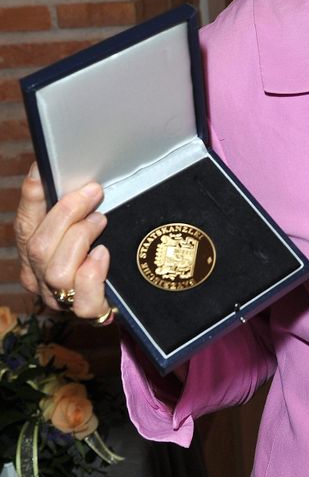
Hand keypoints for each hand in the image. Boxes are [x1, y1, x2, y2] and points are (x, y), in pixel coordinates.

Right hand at [14, 163, 111, 319]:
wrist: (115, 290)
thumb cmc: (93, 245)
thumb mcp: (80, 218)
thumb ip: (70, 203)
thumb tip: (64, 166)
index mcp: (31, 247)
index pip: (25, 220)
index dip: (32, 194)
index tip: (44, 168)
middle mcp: (38, 274)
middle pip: (38, 246)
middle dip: (68, 213)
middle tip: (94, 193)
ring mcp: (59, 296)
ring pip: (57, 272)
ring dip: (81, 239)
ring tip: (100, 222)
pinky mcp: (85, 310)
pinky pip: (83, 302)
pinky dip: (93, 275)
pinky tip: (102, 256)